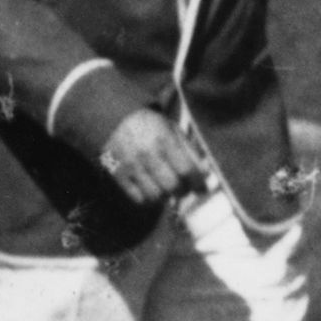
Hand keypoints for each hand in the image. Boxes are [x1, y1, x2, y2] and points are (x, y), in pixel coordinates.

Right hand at [96, 107, 213, 206]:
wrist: (115, 120)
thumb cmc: (151, 126)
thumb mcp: (173, 131)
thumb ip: (190, 151)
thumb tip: (205, 174)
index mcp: (164, 141)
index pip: (187, 170)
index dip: (197, 182)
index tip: (200, 186)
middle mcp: (147, 155)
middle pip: (172, 186)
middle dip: (182, 191)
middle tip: (184, 188)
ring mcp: (131, 167)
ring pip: (156, 196)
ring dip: (166, 196)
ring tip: (168, 190)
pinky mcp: (118, 176)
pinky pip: (138, 199)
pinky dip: (150, 199)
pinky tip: (153, 191)